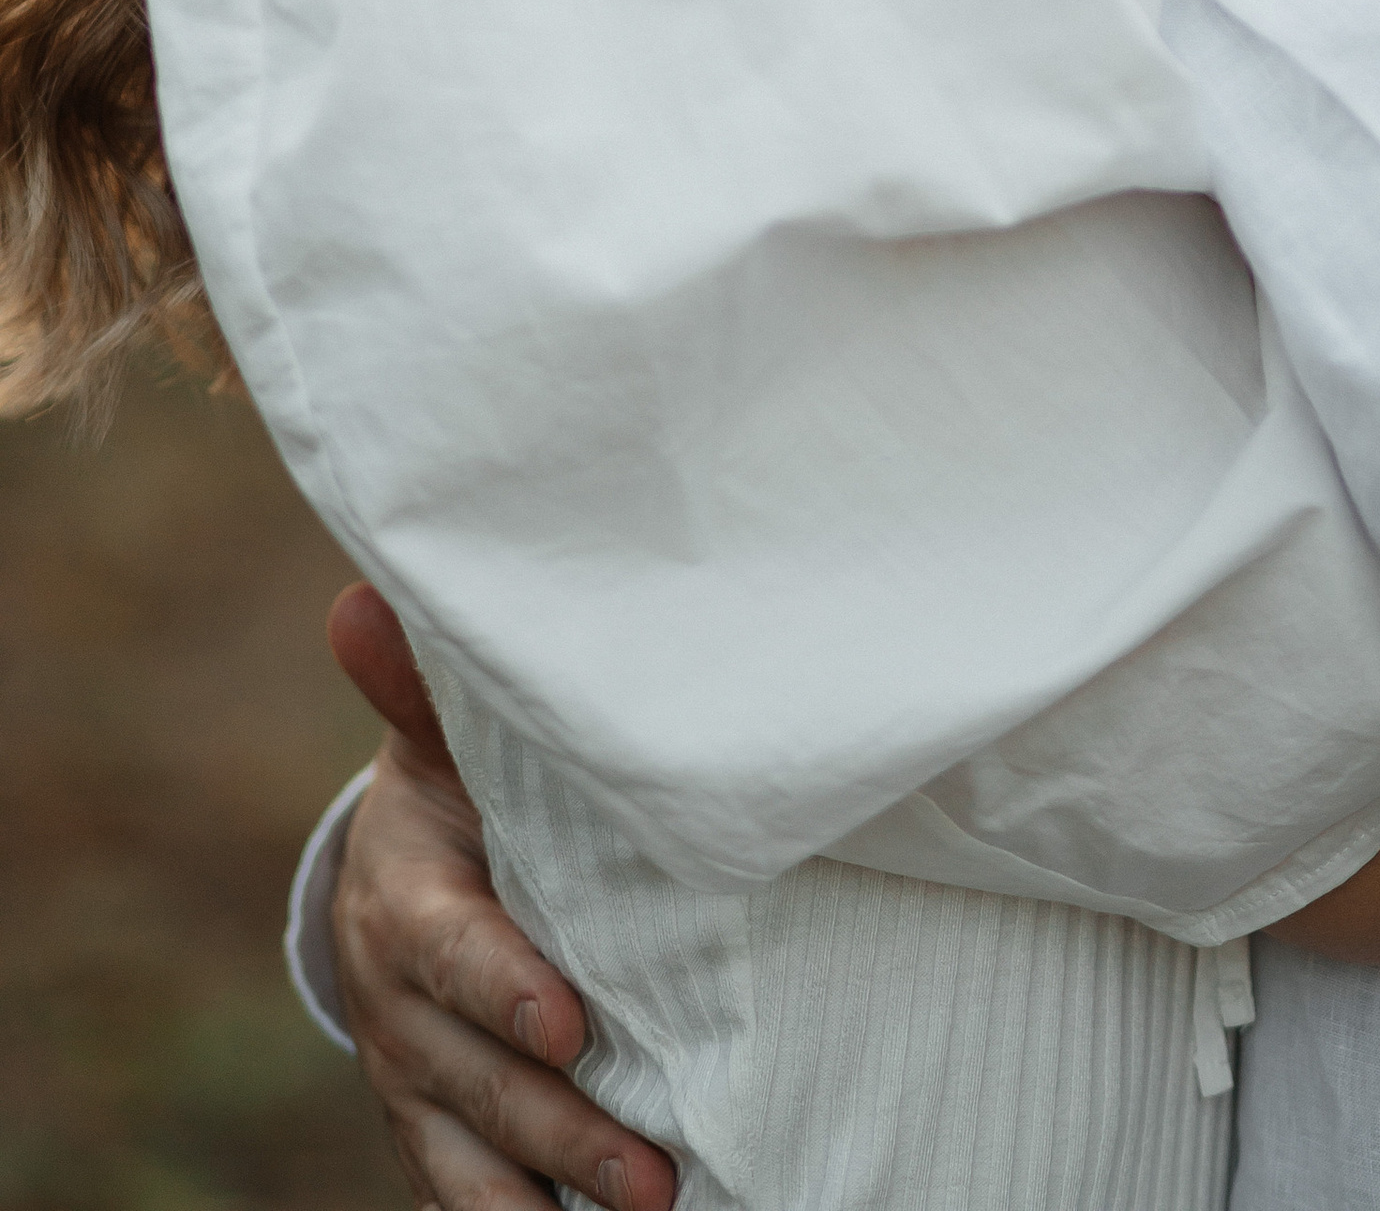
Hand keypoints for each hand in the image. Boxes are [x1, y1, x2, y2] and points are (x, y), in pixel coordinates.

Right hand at [325, 584, 674, 1210]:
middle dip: (563, 1130)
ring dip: (552, 1196)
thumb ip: (420, 688)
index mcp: (405, 905)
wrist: (410, 866)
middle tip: (652, 1172)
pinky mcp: (437, 1131)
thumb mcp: (441, 738)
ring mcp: (416, 1082)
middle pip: (478, 1082)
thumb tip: (358, 599)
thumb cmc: (457, 785)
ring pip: (475, 1160)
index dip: (503, 990)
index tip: (567, 1021)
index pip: (452, 957)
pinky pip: (468, 1197)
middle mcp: (399, 1010)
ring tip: (651, 1210)